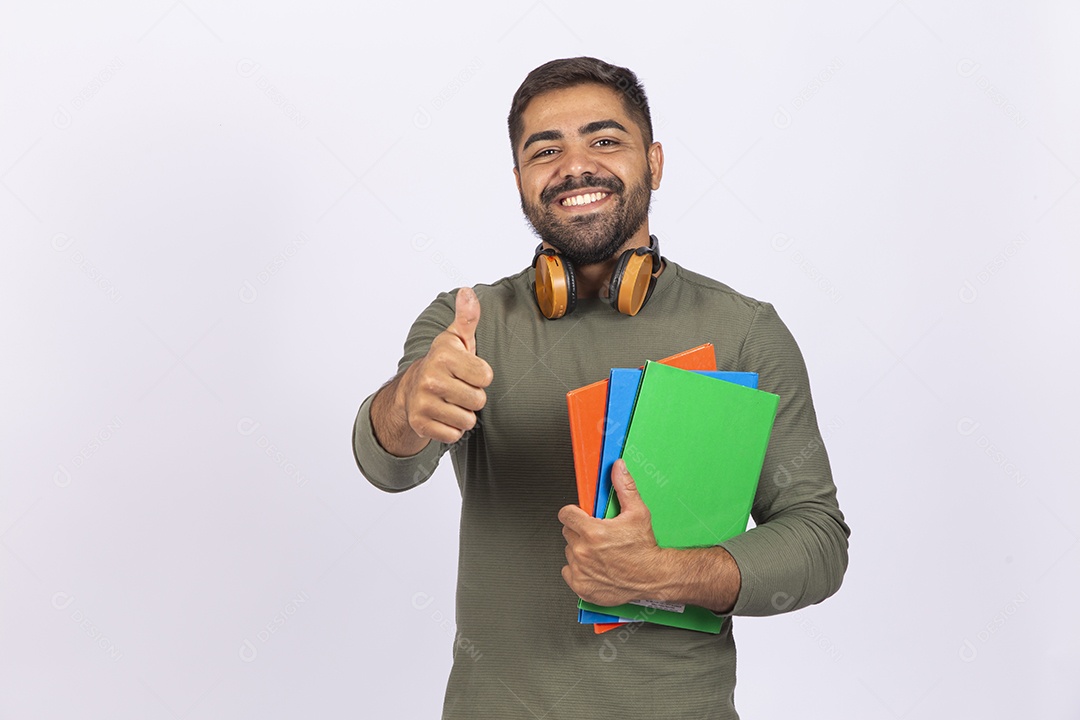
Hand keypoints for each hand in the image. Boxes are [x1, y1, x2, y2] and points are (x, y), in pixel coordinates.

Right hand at [397, 287, 493, 444]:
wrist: (411, 390)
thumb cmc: (444, 364)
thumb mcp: (457, 339)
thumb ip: (467, 317)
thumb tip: (467, 292)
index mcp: (443, 356)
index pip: (485, 376)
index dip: (481, 376)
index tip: (467, 371)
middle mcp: (430, 378)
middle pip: (478, 400)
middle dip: (473, 397)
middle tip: (458, 388)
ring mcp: (422, 402)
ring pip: (467, 420)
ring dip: (463, 414)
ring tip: (451, 401)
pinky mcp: (420, 424)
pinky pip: (453, 434)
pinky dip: (451, 429)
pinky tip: (442, 415)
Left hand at [558, 459, 663, 605]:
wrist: (653, 578)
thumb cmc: (644, 549)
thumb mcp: (638, 513)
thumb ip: (624, 487)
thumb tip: (618, 468)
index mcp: (592, 532)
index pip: (565, 515)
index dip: (573, 513)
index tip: (580, 516)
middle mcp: (583, 552)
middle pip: (568, 532)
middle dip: (580, 531)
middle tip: (597, 535)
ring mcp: (581, 570)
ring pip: (569, 552)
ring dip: (580, 550)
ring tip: (599, 552)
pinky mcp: (581, 586)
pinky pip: (568, 571)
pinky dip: (579, 570)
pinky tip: (595, 566)